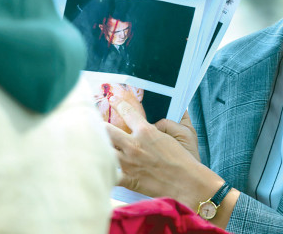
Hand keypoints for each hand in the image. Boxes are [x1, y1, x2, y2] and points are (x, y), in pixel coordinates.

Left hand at [106, 95, 221, 205]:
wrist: (186, 182)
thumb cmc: (183, 159)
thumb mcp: (176, 135)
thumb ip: (164, 125)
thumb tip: (156, 122)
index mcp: (146, 131)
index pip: (127, 111)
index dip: (118, 104)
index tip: (112, 99)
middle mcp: (133, 145)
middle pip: (107, 130)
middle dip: (100, 125)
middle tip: (97, 124)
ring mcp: (129, 163)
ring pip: (104, 150)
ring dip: (100, 147)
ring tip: (96, 144)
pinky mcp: (129, 179)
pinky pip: (111, 175)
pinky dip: (105, 172)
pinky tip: (102, 168)